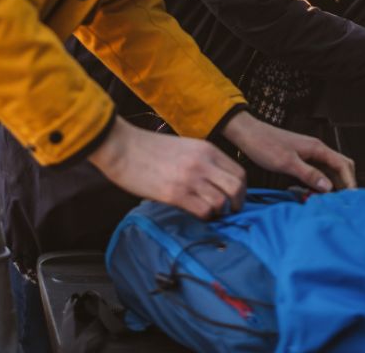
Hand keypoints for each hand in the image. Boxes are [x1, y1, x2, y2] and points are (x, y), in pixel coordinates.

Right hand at [87, 117, 245, 218]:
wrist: (122, 147)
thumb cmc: (148, 148)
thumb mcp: (183, 147)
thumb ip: (201, 161)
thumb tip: (214, 182)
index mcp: (207, 149)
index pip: (239, 173)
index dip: (242, 190)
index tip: (235, 199)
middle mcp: (203, 163)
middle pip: (237, 188)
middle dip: (237, 204)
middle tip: (229, 211)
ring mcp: (190, 179)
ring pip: (222, 202)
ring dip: (218, 213)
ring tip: (209, 214)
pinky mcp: (175, 194)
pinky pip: (203, 211)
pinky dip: (204, 217)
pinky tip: (195, 215)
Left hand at [222, 110, 355, 191]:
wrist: (248, 134)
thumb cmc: (264, 144)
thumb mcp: (287, 163)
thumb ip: (309, 174)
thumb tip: (328, 187)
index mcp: (317, 148)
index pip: (343, 165)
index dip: (350, 181)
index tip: (352, 198)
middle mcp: (316, 150)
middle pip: (340, 166)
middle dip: (345, 183)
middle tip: (344, 201)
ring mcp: (309, 154)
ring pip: (329, 170)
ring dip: (333, 184)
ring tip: (331, 201)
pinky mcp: (300, 159)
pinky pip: (317, 172)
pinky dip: (321, 183)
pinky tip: (316, 193)